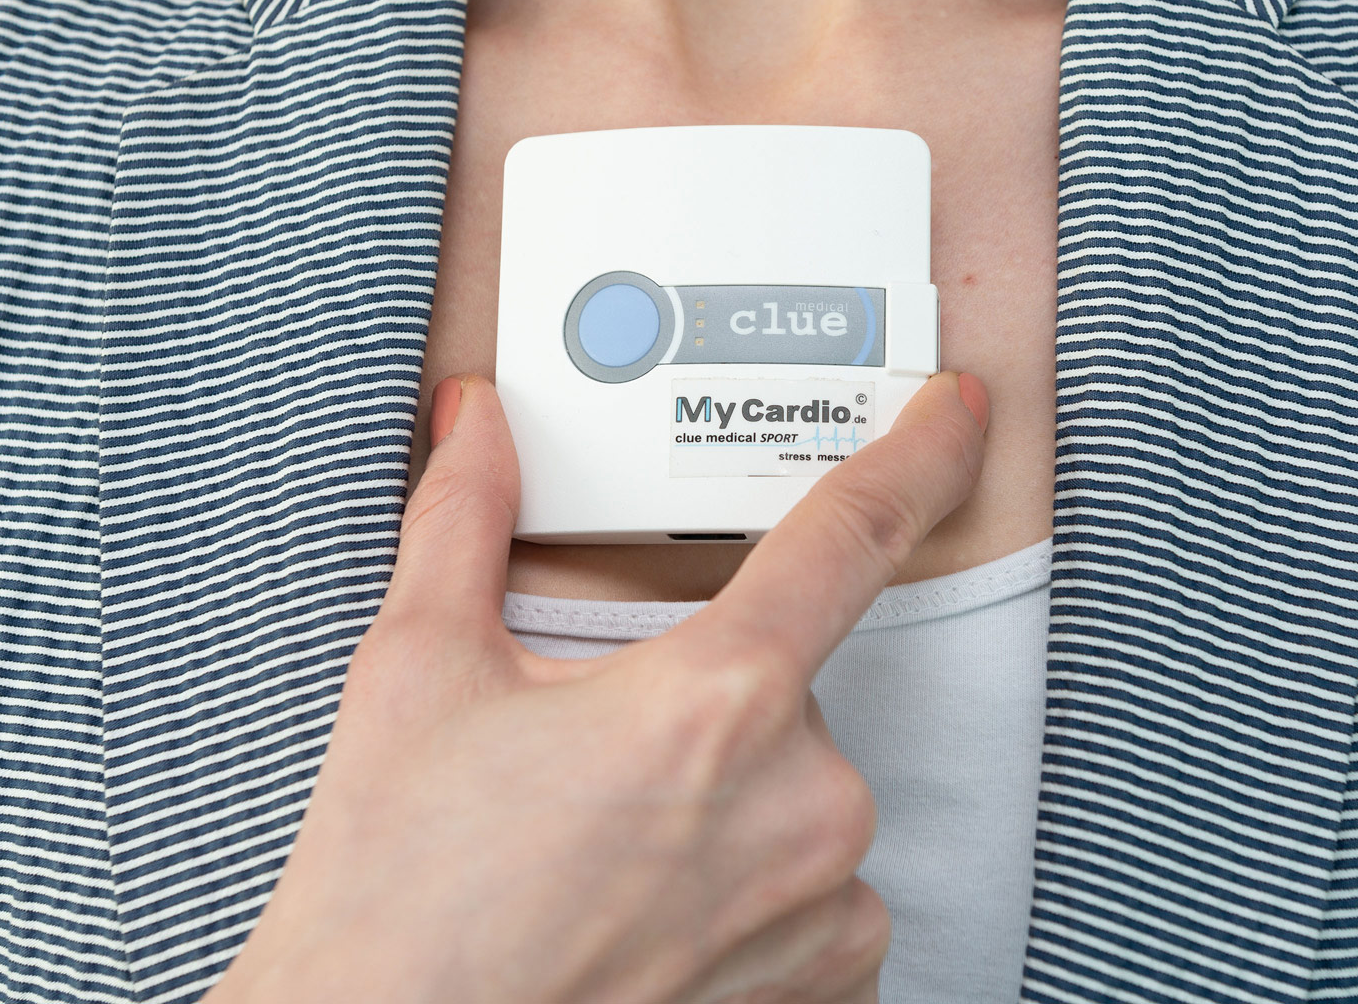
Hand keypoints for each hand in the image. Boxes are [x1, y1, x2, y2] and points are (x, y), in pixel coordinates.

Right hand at [205, 369, 989, 1003]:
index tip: (957, 411)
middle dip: (701, 694)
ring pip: (803, 788)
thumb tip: (477, 420)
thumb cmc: (400, 892)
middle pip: (787, 683)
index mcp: (719, 698)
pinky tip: (656, 908)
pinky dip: (758, 882)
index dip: (918, 454)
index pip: (854, 532)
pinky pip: (824, 889)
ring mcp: (824, 904)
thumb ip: (465, 517)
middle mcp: (803, 801)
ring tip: (606, 851)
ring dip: (728, 795)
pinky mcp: (825, 985)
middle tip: (592, 754)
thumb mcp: (419, 672)